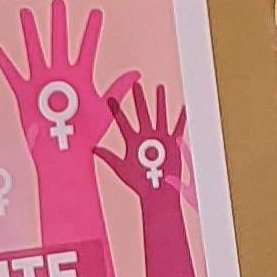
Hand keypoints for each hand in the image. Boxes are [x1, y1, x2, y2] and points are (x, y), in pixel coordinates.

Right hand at [0, 0, 119, 158]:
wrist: (64, 153)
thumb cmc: (86, 136)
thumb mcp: (105, 109)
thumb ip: (118, 89)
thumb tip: (137, 73)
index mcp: (81, 77)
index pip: (87, 47)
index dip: (92, 30)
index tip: (96, 12)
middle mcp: (61, 75)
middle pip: (59, 42)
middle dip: (59, 22)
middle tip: (58, 2)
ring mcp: (42, 83)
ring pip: (35, 51)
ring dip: (30, 32)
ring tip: (26, 13)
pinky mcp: (25, 94)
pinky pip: (12, 74)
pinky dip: (3, 61)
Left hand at [92, 80, 193, 201]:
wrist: (156, 192)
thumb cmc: (138, 183)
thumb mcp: (120, 168)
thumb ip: (108, 156)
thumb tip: (92, 148)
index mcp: (131, 141)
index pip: (122, 121)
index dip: (116, 109)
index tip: (109, 97)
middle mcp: (145, 136)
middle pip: (141, 112)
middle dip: (138, 98)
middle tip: (136, 84)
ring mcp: (159, 138)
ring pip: (160, 114)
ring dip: (160, 101)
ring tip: (159, 87)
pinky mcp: (172, 143)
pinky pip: (178, 127)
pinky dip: (182, 117)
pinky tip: (184, 106)